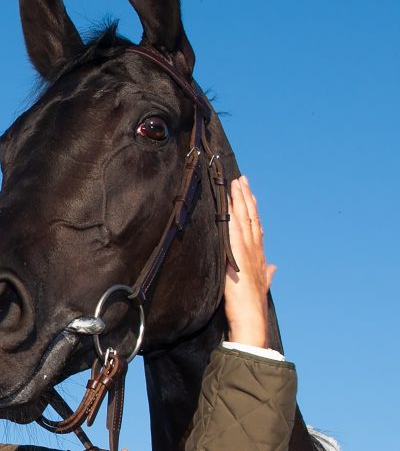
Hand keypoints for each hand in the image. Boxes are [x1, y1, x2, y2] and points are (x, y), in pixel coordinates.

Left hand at [224, 175, 275, 347]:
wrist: (252, 322)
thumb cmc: (251, 307)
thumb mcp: (260, 286)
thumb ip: (267, 274)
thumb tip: (274, 267)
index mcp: (259, 257)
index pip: (256, 226)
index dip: (252, 208)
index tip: (248, 192)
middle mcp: (256, 252)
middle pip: (251, 218)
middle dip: (245, 197)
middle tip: (240, 179)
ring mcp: (248, 254)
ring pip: (245, 220)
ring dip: (239, 200)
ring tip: (235, 183)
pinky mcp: (238, 259)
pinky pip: (234, 232)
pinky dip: (232, 217)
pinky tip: (228, 205)